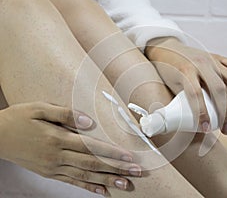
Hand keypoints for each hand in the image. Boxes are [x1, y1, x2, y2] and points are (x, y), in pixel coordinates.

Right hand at [0, 102, 140, 194]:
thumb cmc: (19, 119)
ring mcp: (53, 167)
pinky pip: (72, 181)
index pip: (90, 147)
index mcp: (57, 138)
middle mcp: (57, 156)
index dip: (111, 152)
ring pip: (85, 175)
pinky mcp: (50, 173)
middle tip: (136, 173)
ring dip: (107, 180)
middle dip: (116, 168)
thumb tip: (88, 122)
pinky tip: (101, 191)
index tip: (129, 157)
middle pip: (92, 163)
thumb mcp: (39, 108)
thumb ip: (65, 113)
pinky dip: (88, 186)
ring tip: (125, 184)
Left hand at [145, 37, 226, 133]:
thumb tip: (189, 126)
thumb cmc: (166, 72)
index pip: (195, 94)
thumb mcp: (170, 86)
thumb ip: (181, 102)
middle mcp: (200, 63)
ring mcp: (210, 59)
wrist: (166, 49)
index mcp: (184, 71)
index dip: (201, 113)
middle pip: (218, 89)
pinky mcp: (217, 56)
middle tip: (225, 130)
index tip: (206, 129)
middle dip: (225, 113)